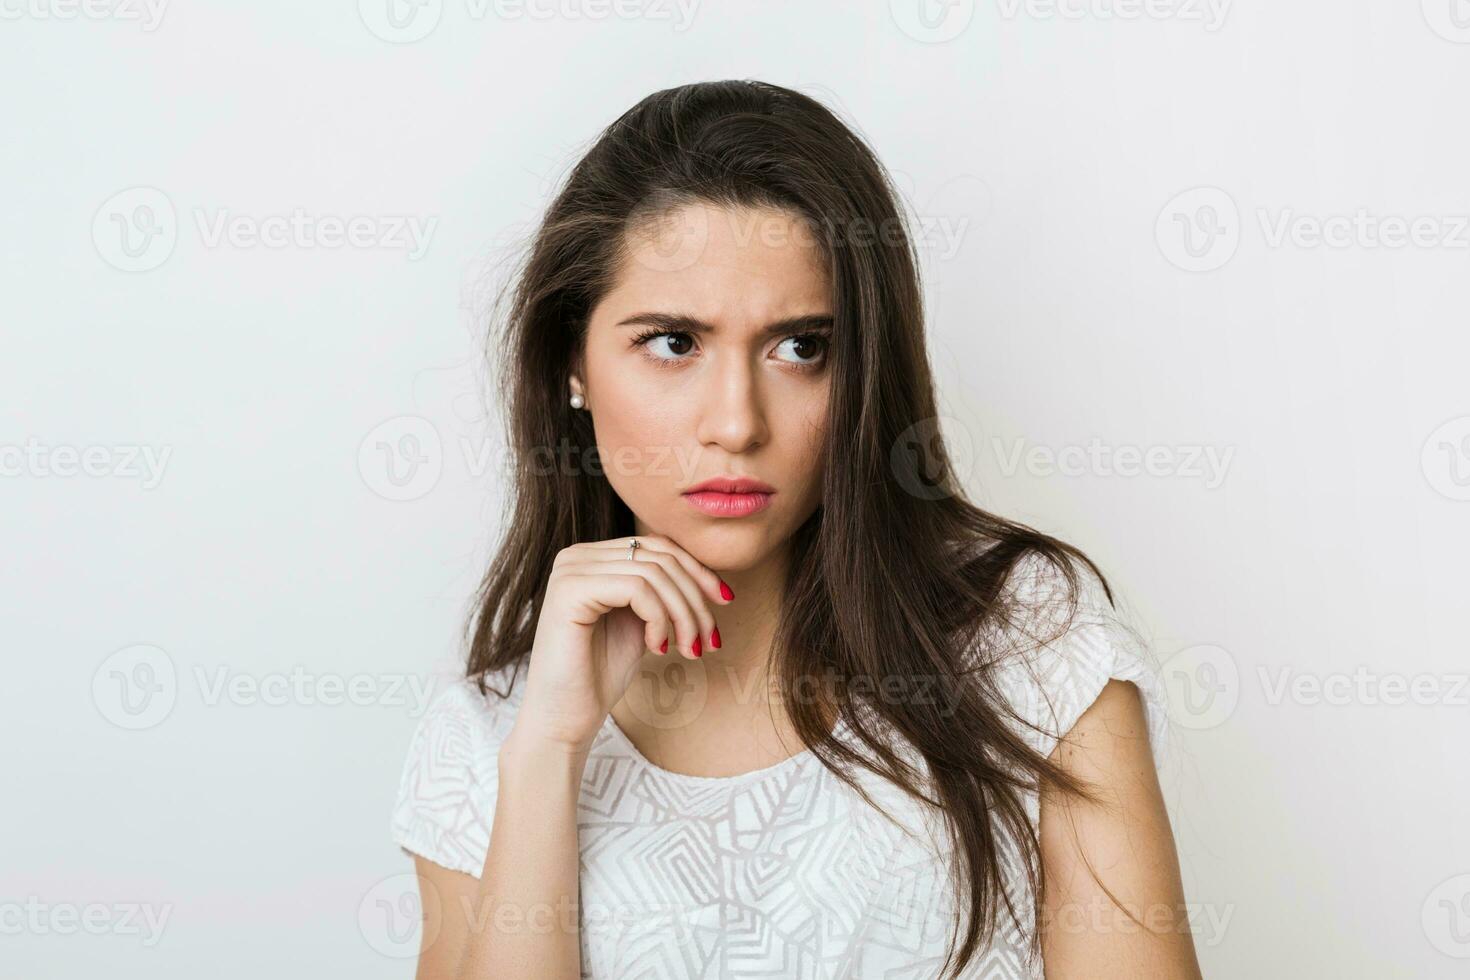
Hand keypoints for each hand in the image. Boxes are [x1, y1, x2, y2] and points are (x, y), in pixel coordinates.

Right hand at [509, 533, 731, 754]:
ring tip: (688, 649)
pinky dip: (659, 619)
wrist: (565, 717)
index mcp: (592, 557)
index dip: (697, 571)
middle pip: (660, 557)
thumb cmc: (600, 674)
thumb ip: (661, 592)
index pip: (658, 546)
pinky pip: (637, 588)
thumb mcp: (641, 622)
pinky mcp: (570, 590)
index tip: (725, 602)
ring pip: (654, 573)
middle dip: (695, 599)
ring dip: (683, 614)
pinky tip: (657, 649)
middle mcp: (576, 555)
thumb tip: (707, 576)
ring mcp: (570, 569)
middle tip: (709, 640)